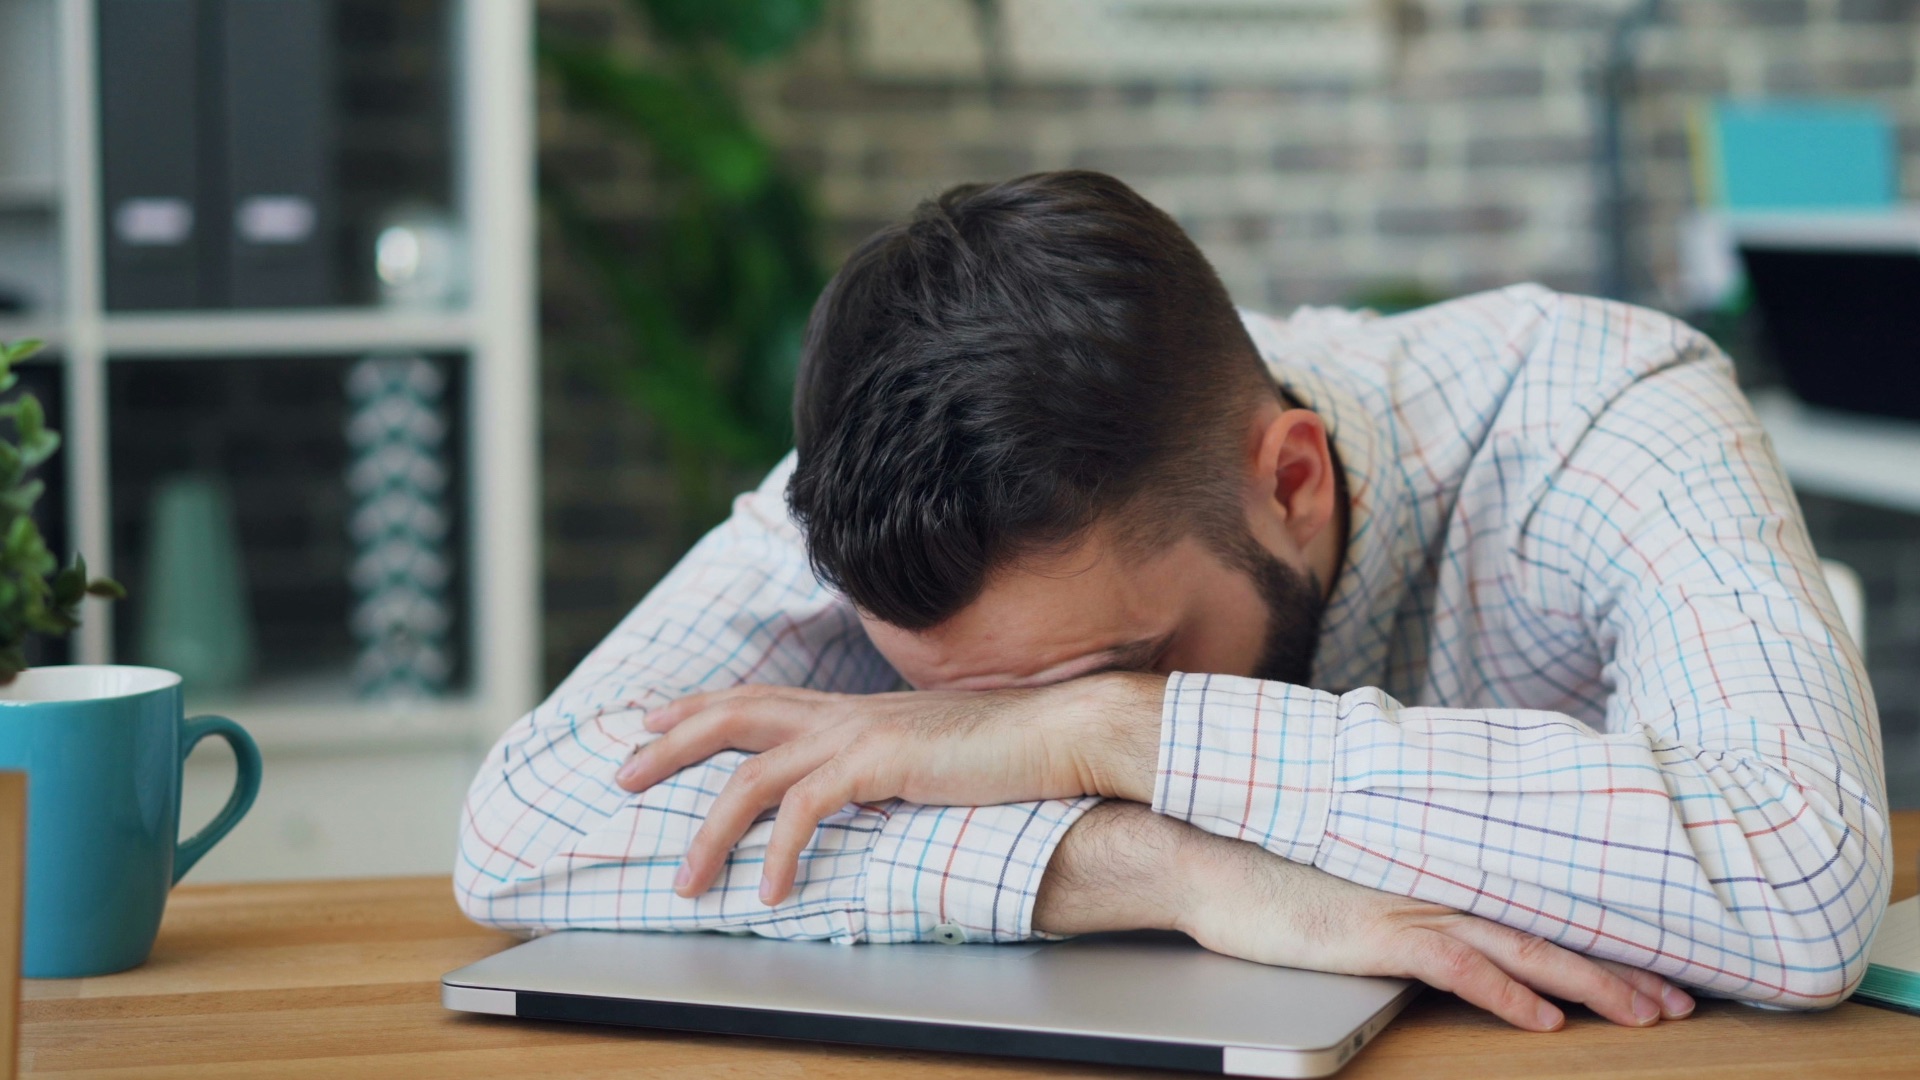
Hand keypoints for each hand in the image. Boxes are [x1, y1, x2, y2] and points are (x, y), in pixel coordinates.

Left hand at [613, 674, 1162, 902]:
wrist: (1059, 733)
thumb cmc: (1006, 749)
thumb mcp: (928, 752)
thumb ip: (885, 763)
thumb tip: (863, 788)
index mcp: (854, 709)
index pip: (759, 697)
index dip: (699, 708)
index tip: (652, 723)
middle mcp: (845, 712)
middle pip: (734, 715)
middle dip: (670, 745)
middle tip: (621, 775)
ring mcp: (858, 733)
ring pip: (752, 773)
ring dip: (710, 831)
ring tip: (688, 881)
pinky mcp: (878, 764)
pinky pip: (804, 810)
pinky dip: (779, 853)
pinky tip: (771, 891)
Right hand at [1035, 803, 1695, 1032]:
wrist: (1208, 855)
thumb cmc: (1267, 869)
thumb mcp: (1348, 877)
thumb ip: (1397, 887)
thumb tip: (1430, 908)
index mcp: (1432, 872)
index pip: (1532, 909)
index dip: (1597, 938)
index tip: (1652, 965)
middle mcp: (1434, 885)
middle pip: (1547, 929)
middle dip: (1622, 968)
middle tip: (1682, 999)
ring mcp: (1409, 905)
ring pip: (1522, 946)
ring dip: (1590, 983)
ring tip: (1648, 1012)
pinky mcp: (1377, 932)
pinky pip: (1457, 967)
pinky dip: (1506, 993)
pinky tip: (1544, 1019)